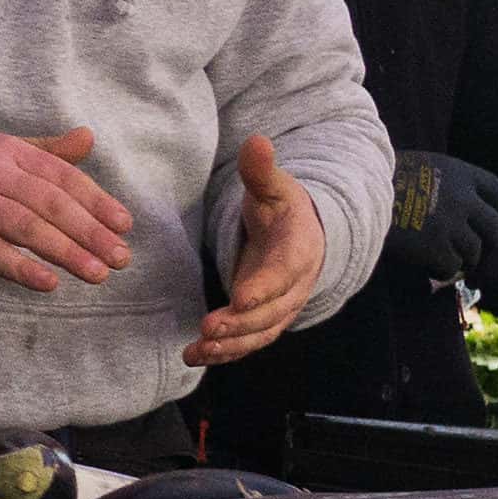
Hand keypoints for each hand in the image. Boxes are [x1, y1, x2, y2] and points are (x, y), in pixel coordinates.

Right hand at [0, 127, 134, 293]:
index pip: (60, 175)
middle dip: (90, 231)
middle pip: (49, 202)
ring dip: (65, 251)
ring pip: (24, 226)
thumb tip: (89, 138)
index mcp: (6, 150)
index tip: (124, 225)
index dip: (96, 200)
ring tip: (97, 273)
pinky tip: (48, 283)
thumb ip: (46, 151)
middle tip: (121, 257)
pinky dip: (20, 267)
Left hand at [187, 135, 323, 365]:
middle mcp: (293, 287)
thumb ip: (261, 170)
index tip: (241, 298)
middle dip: (241, 324)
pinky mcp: (263, 321)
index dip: (264, 288)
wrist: (304, 236)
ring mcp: (279, 308)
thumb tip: (256, 141)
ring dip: (230, 346)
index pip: (283, 273)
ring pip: (259, 334)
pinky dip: (223, 353)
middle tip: (209, 328)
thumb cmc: (283, 209)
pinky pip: (247, 342)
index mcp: (298, 251)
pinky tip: (194, 357)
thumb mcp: (273, 186)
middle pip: (270, 313)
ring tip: (199, 350)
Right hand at [377, 151, 497, 283]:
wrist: (355, 193)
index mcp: (460, 173)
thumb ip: (448, 181)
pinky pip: (451, 267)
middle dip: (489, 242)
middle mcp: (462, 197)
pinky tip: (427, 267)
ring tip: (445, 259)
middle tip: (476, 250)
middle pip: (494, 227)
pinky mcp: (436, 248)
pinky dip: (441, 271)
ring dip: (464, 259)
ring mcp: (451, 224)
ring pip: (475, 251)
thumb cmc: (380, 178)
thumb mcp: (422, 165)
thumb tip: (468, 203)